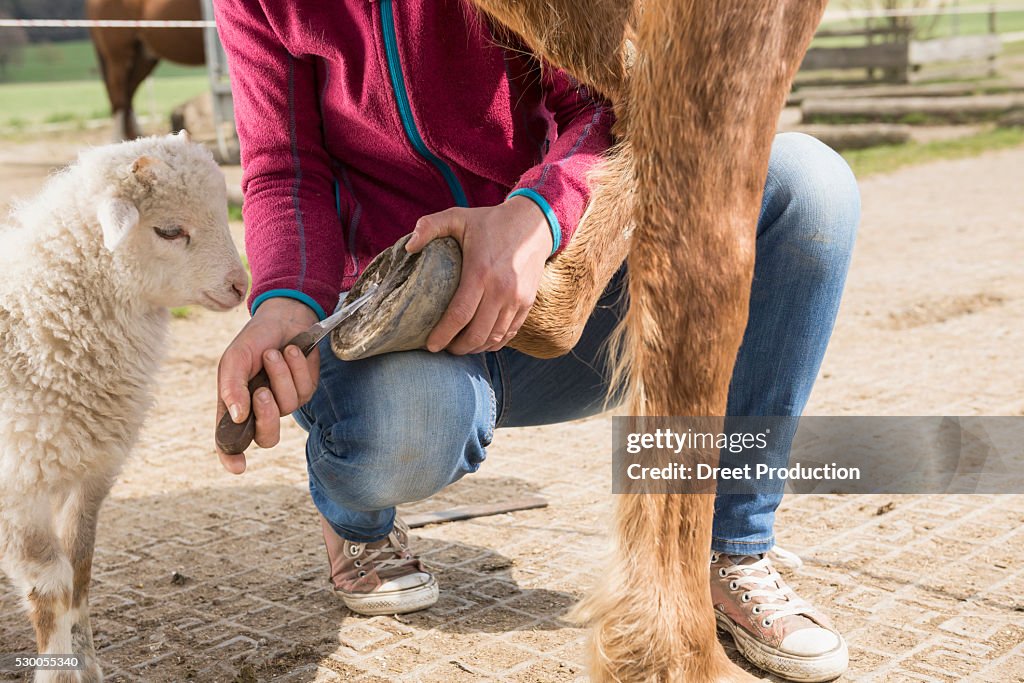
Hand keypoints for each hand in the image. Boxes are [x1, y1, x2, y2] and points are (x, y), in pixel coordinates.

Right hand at [216, 297, 319, 472]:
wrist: (282, 318)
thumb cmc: (253, 341)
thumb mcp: (234, 359)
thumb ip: (232, 387)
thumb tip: (236, 417)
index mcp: (235, 407)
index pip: (230, 441)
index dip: (231, 457)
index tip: (238, 466)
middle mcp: (260, 410)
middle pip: (267, 437)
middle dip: (267, 415)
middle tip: (262, 390)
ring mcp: (284, 402)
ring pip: (287, 406)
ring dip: (280, 375)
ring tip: (274, 353)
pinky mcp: (306, 391)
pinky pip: (304, 389)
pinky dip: (296, 367)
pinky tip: (291, 351)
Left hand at [406, 196, 551, 354]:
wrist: (534, 223)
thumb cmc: (490, 222)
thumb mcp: (458, 216)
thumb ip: (429, 226)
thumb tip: (408, 247)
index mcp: (480, 272)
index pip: (459, 315)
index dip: (443, 335)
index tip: (431, 345)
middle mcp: (501, 289)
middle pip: (477, 333)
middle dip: (458, 347)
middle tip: (443, 348)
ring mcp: (517, 298)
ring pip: (494, 337)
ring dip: (476, 348)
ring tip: (460, 347)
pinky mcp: (528, 303)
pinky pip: (510, 333)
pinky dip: (494, 343)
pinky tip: (481, 342)